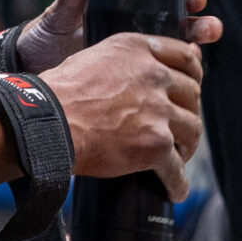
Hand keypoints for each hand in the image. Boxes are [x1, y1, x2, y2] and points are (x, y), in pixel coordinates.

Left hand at [14, 0, 222, 73]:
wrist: (31, 73)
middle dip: (199, 25)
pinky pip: (160, 80)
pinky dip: (176, 80)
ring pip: (175, 54)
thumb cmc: (45, 39)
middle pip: (178, 25)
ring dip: (194, 52)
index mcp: (122, 8)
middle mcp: (134, 32)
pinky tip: (183, 82)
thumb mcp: (58, 16)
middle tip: (209, 29)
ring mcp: (135, 59)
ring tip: (202, 53)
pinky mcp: (131, 83)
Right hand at [36, 33, 204, 199]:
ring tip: (178, 156)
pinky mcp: (156, 145)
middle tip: (178, 125)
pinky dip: (177, 183)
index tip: (189, 85)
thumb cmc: (62, 92)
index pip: (185, 56)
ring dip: (187, 145)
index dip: (192, 73)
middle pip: (192, 94)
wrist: (49, 124)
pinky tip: (174, 190)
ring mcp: (158, 112)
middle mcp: (154, 76)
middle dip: (188, 111)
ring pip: (192, 129)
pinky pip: (177, 169)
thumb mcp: (97, 56)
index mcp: (139, 50)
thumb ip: (128, 58)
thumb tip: (152, 65)